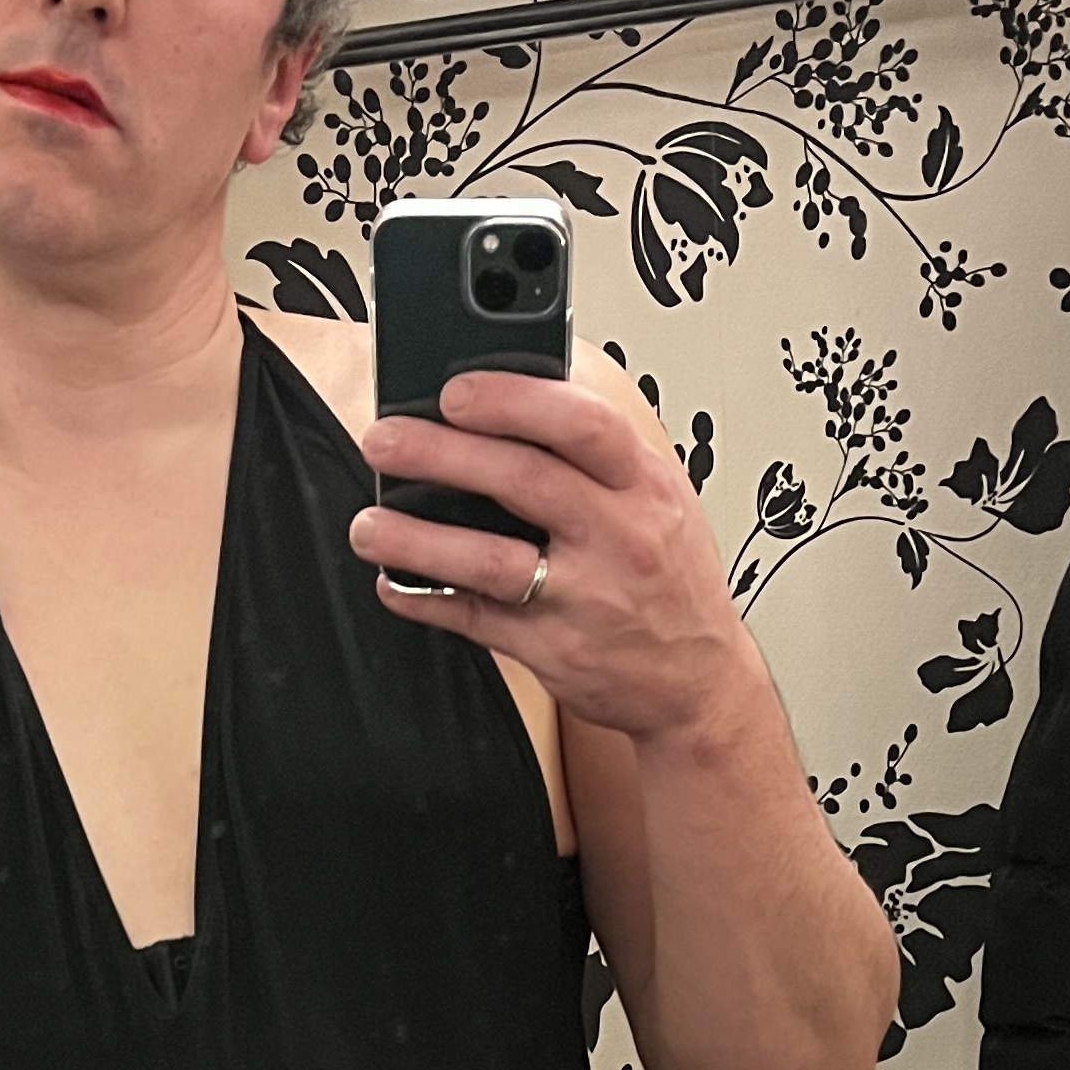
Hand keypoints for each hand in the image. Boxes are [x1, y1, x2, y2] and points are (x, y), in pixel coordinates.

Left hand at [349, 367, 764, 747]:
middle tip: (385, 440)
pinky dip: (426, 599)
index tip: (455, 390)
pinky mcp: (554, 649)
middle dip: (441, 454)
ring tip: (369, 524)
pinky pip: (476, 620)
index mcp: (644, 484)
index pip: (580, 423)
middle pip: (522, 480)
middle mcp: (619, 536)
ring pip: (490, 559)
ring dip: (417, 539)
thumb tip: (510, 399)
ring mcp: (585, 596)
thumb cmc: (671, 580)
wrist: (700, 679)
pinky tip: (394, 582)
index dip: (512, 400)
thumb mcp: (660, 498)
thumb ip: (597, 454)